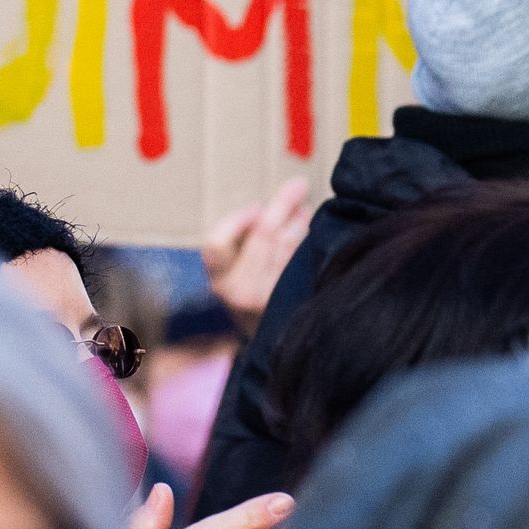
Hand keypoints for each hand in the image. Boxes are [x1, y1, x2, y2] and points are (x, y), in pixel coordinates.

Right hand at [200, 174, 313, 329]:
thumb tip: (270, 207)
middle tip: (299, 184)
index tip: (256, 207)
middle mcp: (239, 292)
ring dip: (300, 219)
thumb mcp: (233, 272)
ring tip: (306, 207)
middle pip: (262, 235)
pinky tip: (311, 228)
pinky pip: (303, 259)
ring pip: (288, 244)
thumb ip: (243, 241)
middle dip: (282, 204)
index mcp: (219, 280)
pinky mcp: (293, 299)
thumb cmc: (249, 293)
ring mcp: (268, 298)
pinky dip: (308, 238)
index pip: (216, 243)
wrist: (270, 343)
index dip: (236, 220)